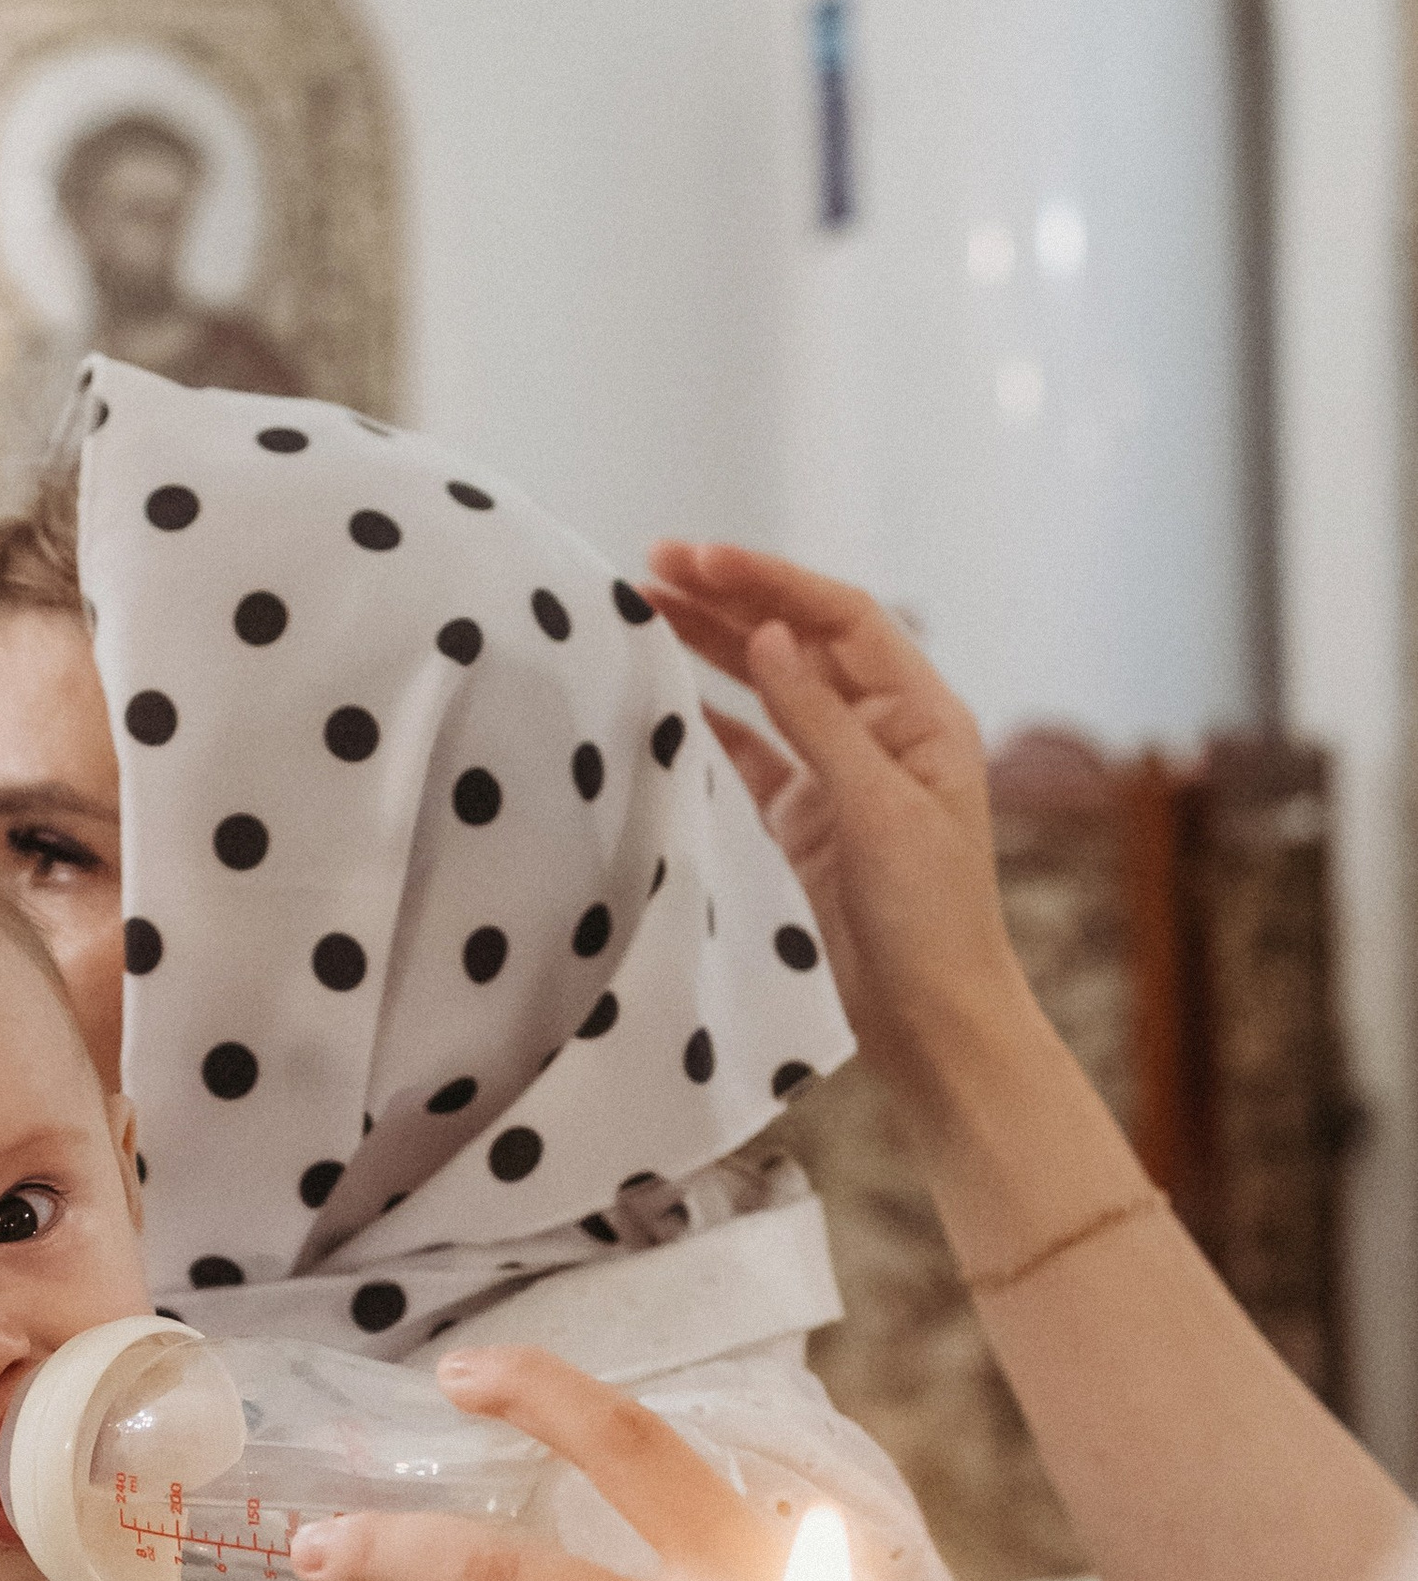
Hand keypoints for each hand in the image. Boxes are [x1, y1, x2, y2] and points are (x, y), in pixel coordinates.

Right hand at [644, 540, 1035, 1134]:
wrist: (933, 1021)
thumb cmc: (931, 918)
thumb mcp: (878, 810)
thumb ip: (819, 721)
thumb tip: (772, 635)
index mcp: (920, 714)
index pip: (840, 617)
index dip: (769, 580)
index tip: (698, 559)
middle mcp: (882, 732)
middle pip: (800, 642)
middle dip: (730, 599)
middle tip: (653, 566)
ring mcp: (841, 777)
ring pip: (771, 690)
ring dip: (715, 648)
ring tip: (648, 610)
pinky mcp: (808, 824)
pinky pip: (756, 755)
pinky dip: (715, 722)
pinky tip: (672, 697)